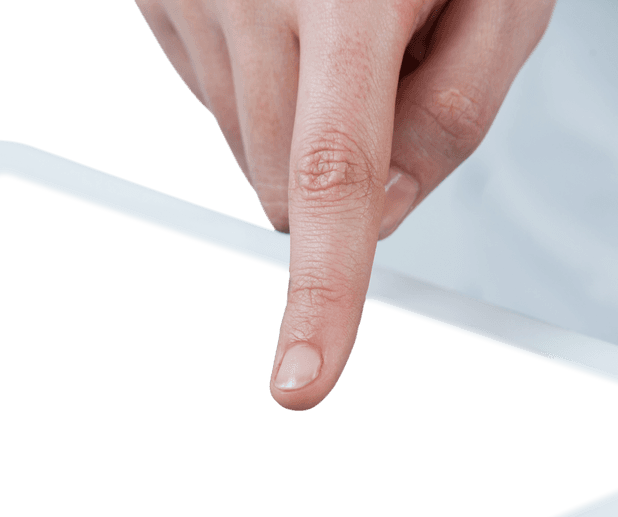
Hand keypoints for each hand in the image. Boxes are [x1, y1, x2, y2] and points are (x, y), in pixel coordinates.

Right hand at [135, 0, 553, 409]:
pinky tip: (284, 22)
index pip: (329, 180)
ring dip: (298, 129)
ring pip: (243, 152)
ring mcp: (188, 4)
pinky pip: (211, 103)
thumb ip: (458, 112)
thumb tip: (383, 216)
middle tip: (385, 77)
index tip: (300, 378)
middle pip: (281, 186)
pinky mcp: (159, 7)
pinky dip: (258, 92)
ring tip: (333, 30)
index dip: (318, 292)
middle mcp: (247, 2)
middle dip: (341, 179)